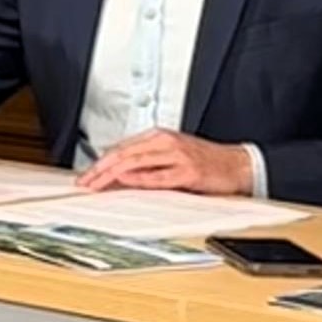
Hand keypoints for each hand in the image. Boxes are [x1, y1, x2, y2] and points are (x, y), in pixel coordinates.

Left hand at [79, 129, 253, 195]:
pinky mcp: (188, 171)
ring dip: (111, 174)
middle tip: (84, 182)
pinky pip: (157, 175)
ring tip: (96, 185)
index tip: (85, 175)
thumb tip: (117, 176)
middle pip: (123, 153)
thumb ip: (146, 164)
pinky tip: (125, 182)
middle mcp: (165, 142)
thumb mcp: (171, 157)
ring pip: (135, 162)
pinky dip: (138, 178)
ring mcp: (177, 155)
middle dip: (99, 169)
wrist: (238, 164)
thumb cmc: (205, 162)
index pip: (121, 148)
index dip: (100, 162)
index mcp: (159, 137)